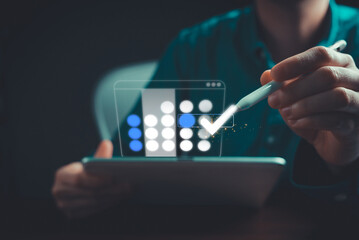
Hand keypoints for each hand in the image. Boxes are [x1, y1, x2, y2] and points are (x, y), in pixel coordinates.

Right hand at [52, 140, 130, 217]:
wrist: (72, 185)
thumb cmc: (82, 171)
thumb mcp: (88, 162)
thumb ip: (99, 155)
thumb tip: (106, 144)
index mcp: (62, 175)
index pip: (80, 179)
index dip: (98, 180)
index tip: (114, 178)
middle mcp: (60, 192)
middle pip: (90, 193)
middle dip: (112, 190)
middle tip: (129, 186)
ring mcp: (65, 205)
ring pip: (94, 203)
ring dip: (113, 198)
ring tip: (128, 192)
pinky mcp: (72, 213)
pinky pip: (93, 210)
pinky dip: (108, 204)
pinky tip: (119, 198)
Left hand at [260, 46, 358, 166]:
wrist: (331, 143)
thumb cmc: (314, 113)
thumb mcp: (293, 98)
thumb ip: (281, 86)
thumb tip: (266, 76)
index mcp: (339, 64)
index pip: (320, 54)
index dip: (296, 63)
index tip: (274, 74)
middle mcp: (355, 79)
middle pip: (328, 75)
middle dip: (295, 88)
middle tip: (273, 100)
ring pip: (337, 96)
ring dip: (304, 105)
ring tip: (286, 113)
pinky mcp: (356, 125)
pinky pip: (336, 119)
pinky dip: (311, 121)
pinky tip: (297, 123)